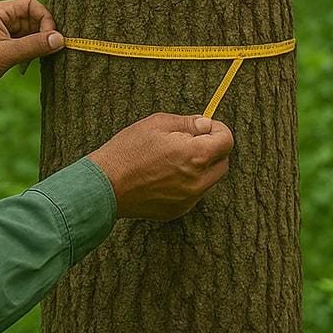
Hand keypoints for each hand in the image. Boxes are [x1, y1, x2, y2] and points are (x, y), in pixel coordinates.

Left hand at [0, 0, 63, 110]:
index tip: (52, 38)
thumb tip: (60, 39)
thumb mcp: (4, 54)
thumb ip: (32, 46)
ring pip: (29, 33)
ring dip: (38, 45)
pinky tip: (28, 67)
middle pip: (32, 18)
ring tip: (42, 60)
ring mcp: (1, 34)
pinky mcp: (2, 49)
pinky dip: (30, 54)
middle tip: (52, 50)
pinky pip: (23, 46)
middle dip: (43, 33)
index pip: (30, 4)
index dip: (45, 18)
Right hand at [87, 113, 233, 220]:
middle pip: (223, 162)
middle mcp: (199, 180)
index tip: (205, 127)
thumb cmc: (128, 150)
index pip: (227, 141)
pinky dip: (187, 182)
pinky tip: (163, 175)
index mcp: (196, 155)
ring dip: (200, 167)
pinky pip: (193, 193)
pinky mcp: (179, 210)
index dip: (218, 130)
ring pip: (209, 179)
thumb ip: (187, 123)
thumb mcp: (156, 124)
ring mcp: (190, 198)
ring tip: (171, 159)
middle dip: (213, 149)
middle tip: (189, 141)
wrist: (105, 184)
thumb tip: (207, 124)